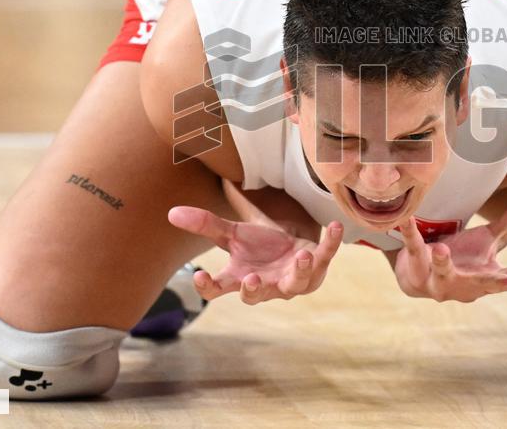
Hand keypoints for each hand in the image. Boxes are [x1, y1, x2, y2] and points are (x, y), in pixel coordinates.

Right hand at [168, 206, 342, 303]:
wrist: (293, 247)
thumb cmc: (260, 246)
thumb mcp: (234, 233)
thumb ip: (207, 224)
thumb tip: (172, 212)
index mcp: (240, 277)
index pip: (217, 290)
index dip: (208, 287)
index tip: (200, 276)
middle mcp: (265, 285)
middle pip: (255, 295)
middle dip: (254, 289)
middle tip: (252, 279)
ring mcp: (292, 281)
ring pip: (295, 284)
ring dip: (300, 271)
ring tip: (303, 256)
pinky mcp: (316, 270)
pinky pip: (325, 258)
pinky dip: (330, 243)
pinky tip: (334, 227)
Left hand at [393, 196, 506, 302]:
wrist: (421, 276)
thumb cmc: (463, 259)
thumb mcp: (489, 241)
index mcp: (488, 277)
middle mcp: (467, 284)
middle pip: (485, 283)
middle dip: (498, 283)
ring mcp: (440, 278)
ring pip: (444, 270)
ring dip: (444, 262)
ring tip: (442, 248)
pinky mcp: (417, 264)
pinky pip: (414, 247)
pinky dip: (409, 233)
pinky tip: (404, 219)